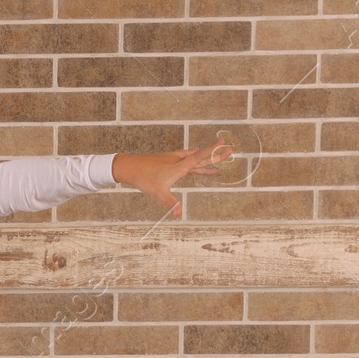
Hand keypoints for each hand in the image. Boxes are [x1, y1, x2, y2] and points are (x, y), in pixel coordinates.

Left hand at [111, 143, 234, 216]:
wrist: (128, 167)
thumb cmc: (143, 179)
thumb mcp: (158, 193)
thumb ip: (170, 203)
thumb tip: (178, 213)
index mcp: (179, 166)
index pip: (200, 158)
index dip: (213, 151)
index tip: (224, 143)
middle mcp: (178, 160)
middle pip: (201, 157)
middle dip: (215, 155)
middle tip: (230, 151)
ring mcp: (172, 159)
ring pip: (193, 157)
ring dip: (205, 159)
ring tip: (215, 159)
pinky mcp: (166, 159)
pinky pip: (184, 158)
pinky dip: (192, 158)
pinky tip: (193, 156)